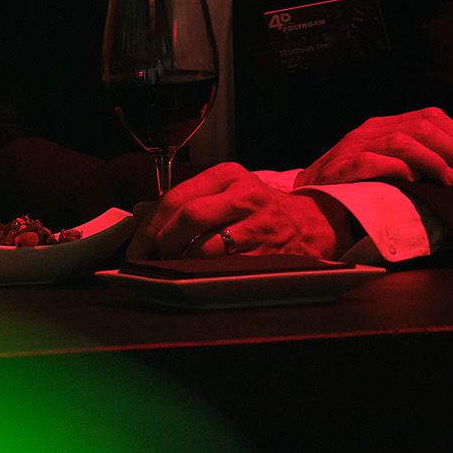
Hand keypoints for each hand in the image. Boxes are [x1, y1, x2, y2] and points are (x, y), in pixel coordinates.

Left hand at [127, 163, 341, 259]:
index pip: (177, 196)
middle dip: (162, 243)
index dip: (150, 224)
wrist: (315, 224)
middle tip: (151, 259)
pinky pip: (227, 269)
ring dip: (182, 263)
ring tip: (174, 269)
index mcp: (228, 175)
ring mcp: (260, 226)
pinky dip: (205, 275)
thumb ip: (183, 199)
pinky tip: (198, 277)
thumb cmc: (259, 209)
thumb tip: (139, 211)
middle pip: (189, 217)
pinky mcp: (270, 255)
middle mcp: (244, 196)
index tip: (137, 246)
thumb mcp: (225, 192)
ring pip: (206, 247)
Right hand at [296, 108, 452, 187]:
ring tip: (452, 181)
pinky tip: (413, 181)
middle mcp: (369, 131)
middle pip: (422, 126)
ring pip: (402, 142)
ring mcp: (354, 148)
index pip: (430, 116)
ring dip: (434, 161)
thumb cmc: (355, 187)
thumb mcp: (385, 162)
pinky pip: (372, 163)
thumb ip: (412, 156)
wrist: (310, 201)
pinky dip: (397, 170)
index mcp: (382, 126)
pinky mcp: (341, 170)